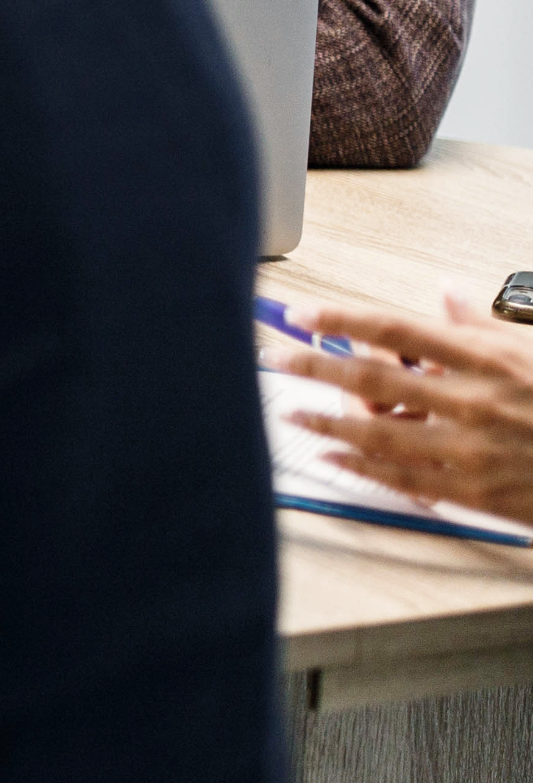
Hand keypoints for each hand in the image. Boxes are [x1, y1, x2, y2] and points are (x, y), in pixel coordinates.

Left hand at [261, 292, 532, 525]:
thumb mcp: (532, 351)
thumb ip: (481, 325)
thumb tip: (445, 291)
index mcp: (486, 360)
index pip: (397, 330)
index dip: (342, 319)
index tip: (301, 313)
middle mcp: (472, 401)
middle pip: (373, 377)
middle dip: (314, 364)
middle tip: (274, 357)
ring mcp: (470, 449)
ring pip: (376, 432)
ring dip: (324, 420)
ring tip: (291, 412)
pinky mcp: (472, 491)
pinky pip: (401, 478)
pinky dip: (359, 466)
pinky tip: (330, 456)